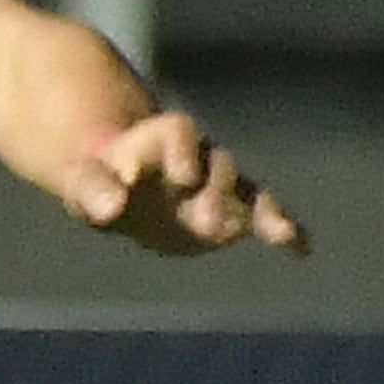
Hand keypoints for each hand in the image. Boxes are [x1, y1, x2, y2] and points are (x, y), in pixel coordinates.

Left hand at [66, 112, 307, 258]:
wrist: (118, 185)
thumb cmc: (96, 178)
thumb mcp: (82, 181)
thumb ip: (94, 191)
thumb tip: (109, 209)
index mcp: (160, 139)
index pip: (179, 133)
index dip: (183, 152)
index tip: (183, 178)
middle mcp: (197, 154)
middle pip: (216, 165)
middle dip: (217, 193)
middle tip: (209, 224)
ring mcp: (218, 181)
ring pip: (244, 189)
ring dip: (257, 212)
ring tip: (276, 234)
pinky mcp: (231, 207)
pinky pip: (261, 212)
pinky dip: (281, 227)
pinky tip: (301, 250)